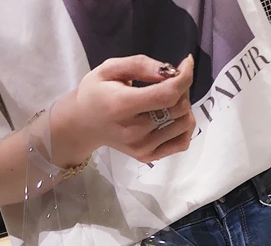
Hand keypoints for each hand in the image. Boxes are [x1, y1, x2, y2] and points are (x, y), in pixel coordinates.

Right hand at [52, 55, 195, 165]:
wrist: (84, 125)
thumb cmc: (96, 93)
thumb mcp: (109, 68)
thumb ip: (140, 65)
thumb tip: (170, 71)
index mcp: (122, 106)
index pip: (166, 95)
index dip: (184, 77)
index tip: (185, 63)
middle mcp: (134, 131)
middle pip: (179, 108)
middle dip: (182, 89)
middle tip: (169, 81)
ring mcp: (142, 147)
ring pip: (185, 124)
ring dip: (184, 107)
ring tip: (167, 99)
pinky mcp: (148, 156)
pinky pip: (182, 143)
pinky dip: (183, 127)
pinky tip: (172, 117)